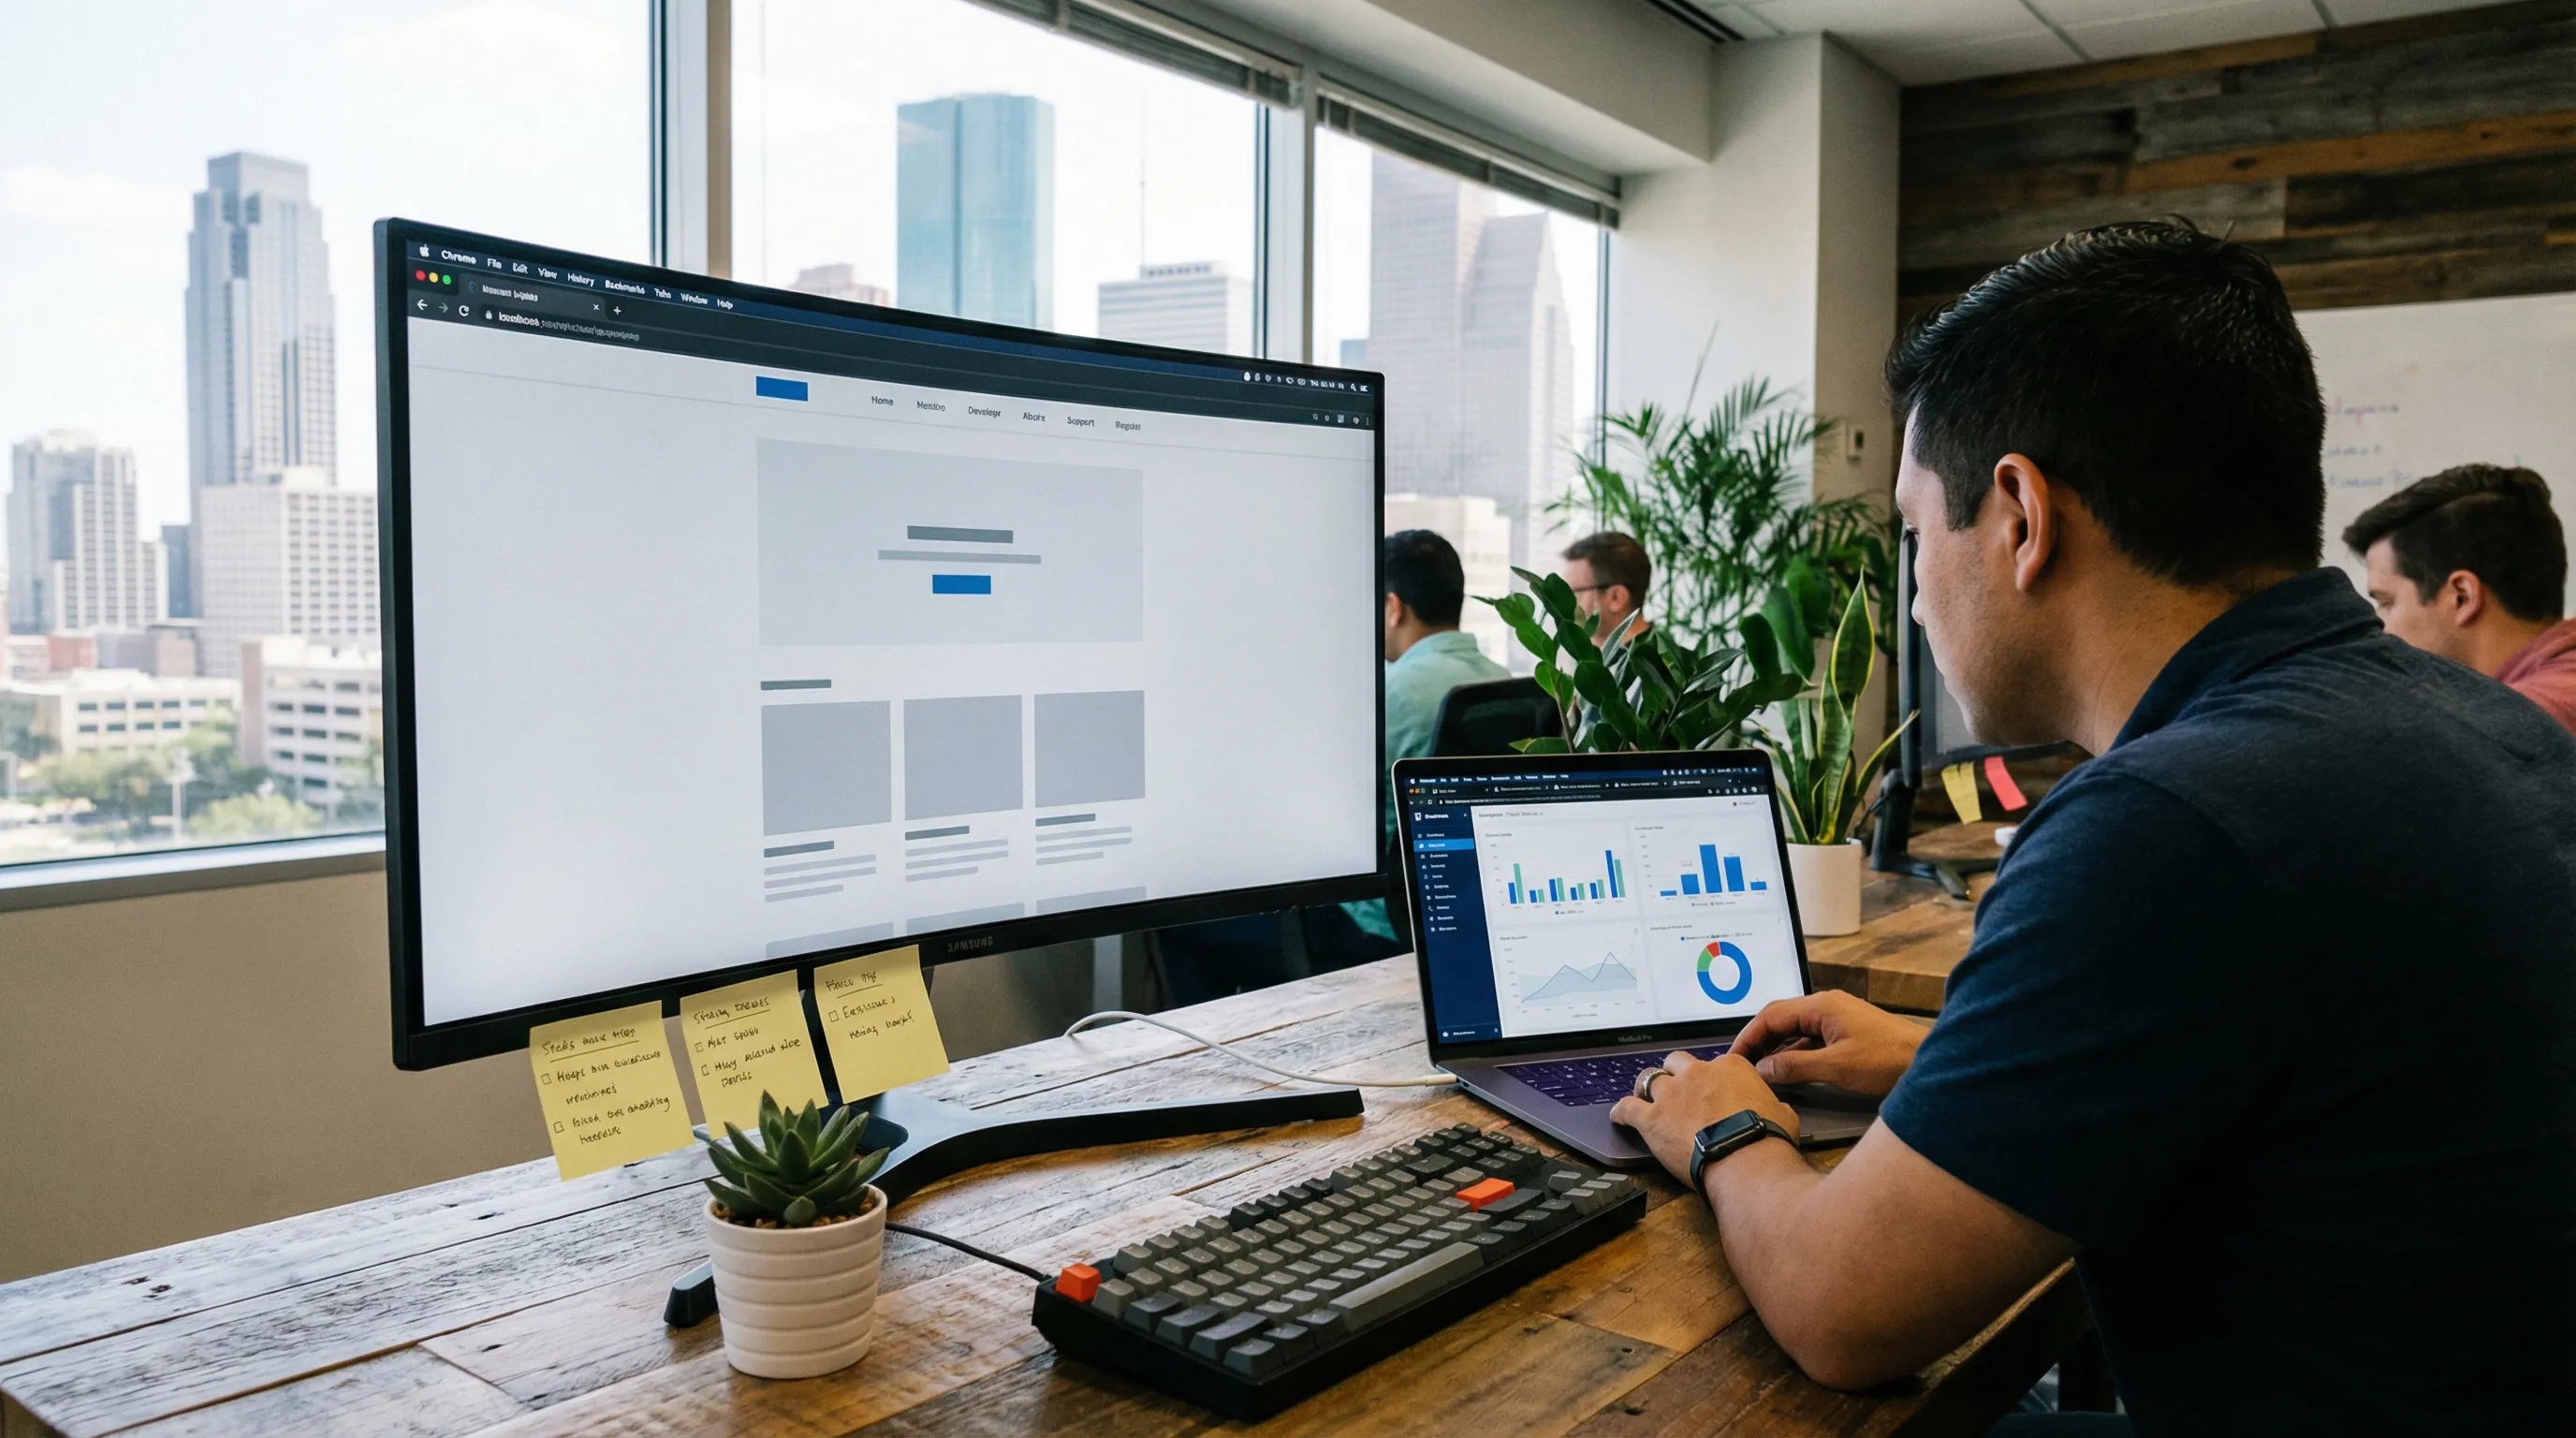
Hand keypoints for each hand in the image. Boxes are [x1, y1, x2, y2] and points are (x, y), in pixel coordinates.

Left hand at [1609, 1050, 1799, 1188]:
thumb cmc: (1766, 1138)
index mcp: (1729, 1067)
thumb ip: (1772, 1104)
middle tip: (1677, 1088)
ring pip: (1650, 1079)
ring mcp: (1672, 1094)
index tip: (1711, 1089)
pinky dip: (1622, 1111)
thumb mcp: (1783, 1113)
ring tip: (1645, 1096)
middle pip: (1677, 1062)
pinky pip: (1628, 1108)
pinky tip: (1619, 1115)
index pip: (1716, 1064)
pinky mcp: (1653, 1119)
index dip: (1711, 1078)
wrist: (1745, 1159)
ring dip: (1647, 1088)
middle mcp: (1697, 1074)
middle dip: (1676, 1073)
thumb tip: (1776, 1109)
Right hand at [1726, 992, 1925, 1098]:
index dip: (1748, 1036)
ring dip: (1775, 1046)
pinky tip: (1787, 1067)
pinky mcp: (1845, 1031)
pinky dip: (1794, 1050)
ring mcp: (1836, 1017)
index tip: (1734, 1055)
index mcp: (1821, 1006)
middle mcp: (1826, 1006)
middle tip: (1740, 1061)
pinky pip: (1809, 1037)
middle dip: (1757, 1038)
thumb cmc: (1888, 1059)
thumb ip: (1795, 1066)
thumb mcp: (1836, 1067)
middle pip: (1779, 1018)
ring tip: (1758, 1066)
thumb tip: (1764, 1068)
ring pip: (1794, 1028)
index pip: (1771, 1015)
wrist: (1925, 1061)